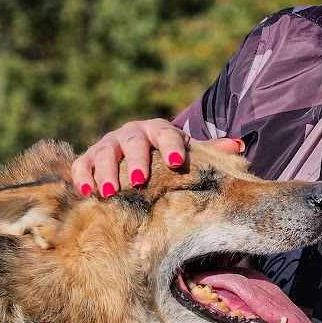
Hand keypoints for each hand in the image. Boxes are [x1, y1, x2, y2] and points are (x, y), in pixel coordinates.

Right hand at [72, 118, 243, 197]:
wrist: (136, 158)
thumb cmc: (167, 161)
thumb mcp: (187, 154)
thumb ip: (210, 152)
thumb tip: (239, 146)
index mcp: (158, 130)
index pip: (166, 133)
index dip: (171, 146)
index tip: (177, 162)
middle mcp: (131, 133)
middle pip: (133, 142)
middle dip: (136, 160)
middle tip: (140, 180)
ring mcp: (108, 145)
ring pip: (105, 153)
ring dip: (107, 172)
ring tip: (110, 192)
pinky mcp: (89, 159)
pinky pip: (83, 165)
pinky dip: (83, 176)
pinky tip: (87, 191)